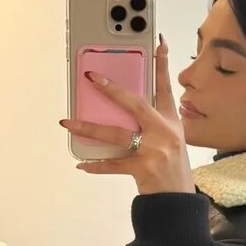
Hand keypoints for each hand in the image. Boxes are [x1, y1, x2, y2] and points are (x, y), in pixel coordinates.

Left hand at [59, 35, 195, 195]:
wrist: (177, 202)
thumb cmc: (172, 170)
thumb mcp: (170, 143)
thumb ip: (151, 126)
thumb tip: (120, 115)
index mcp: (171, 122)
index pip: (166, 88)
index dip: (163, 65)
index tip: (159, 43)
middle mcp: (163, 132)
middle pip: (134, 103)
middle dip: (111, 89)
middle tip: (91, 77)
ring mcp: (153, 149)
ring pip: (114, 133)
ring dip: (87, 128)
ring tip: (67, 123)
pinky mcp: (143, 167)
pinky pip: (113, 164)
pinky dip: (96, 165)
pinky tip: (82, 164)